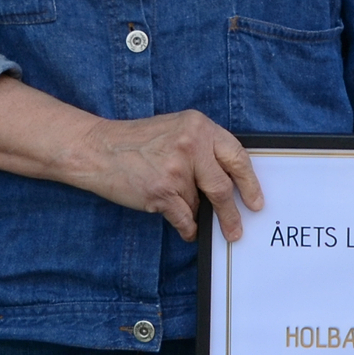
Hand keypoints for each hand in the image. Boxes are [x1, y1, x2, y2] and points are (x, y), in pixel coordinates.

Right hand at [66, 109, 265, 242]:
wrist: (97, 149)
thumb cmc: (135, 142)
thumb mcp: (175, 130)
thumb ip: (202, 148)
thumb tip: (229, 180)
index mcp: (198, 126)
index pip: (236, 156)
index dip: (249, 182)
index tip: (256, 200)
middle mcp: (191, 145)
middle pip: (223, 186)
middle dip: (232, 213)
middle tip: (238, 228)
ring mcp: (176, 169)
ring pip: (199, 204)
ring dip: (191, 210)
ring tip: (175, 202)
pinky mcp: (162, 192)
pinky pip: (186, 219)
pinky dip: (187, 228)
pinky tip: (183, 227)